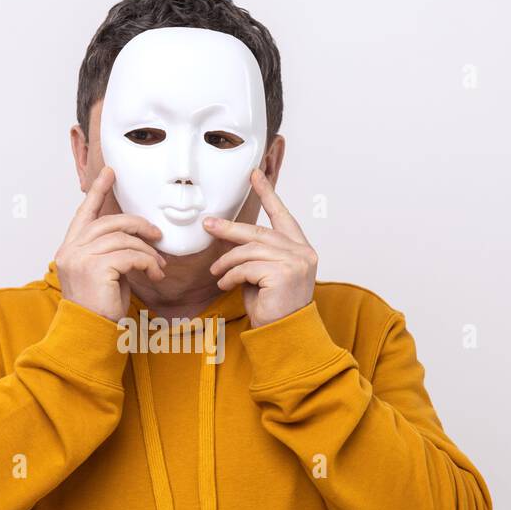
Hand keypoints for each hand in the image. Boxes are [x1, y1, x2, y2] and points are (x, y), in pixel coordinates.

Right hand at [55, 166, 165, 322]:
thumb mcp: (104, 273)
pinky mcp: (95, 268)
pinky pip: (131, 255)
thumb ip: (111, 252)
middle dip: (138, 225)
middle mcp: (71, 250)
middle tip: (158, 235)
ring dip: (147, 251)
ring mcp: (80, 258)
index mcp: (69, 249)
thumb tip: (137, 238)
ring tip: (159, 266)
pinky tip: (155, 274)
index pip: (84, 213)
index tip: (110, 173)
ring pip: (124, 239)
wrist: (90, 335)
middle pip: (110, 222)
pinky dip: (149, 262)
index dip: (97, 190)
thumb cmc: (100, 307)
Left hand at [206, 169, 316, 326]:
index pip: (282, 215)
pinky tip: (225, 285)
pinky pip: (246, 267)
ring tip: (216, 273)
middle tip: (208, 225)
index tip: (254, 174)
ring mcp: (296, 262)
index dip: (268, 193)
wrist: (283, 335)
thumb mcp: (262, 275)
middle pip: (259, 232)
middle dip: (230, 229)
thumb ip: (255, 255)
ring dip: (226, 261)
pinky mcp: (284, 274)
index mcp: (300, 248)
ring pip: (249, 250)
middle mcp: (302, 252)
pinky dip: (230, 276)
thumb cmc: (272, 307)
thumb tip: (228, 238)